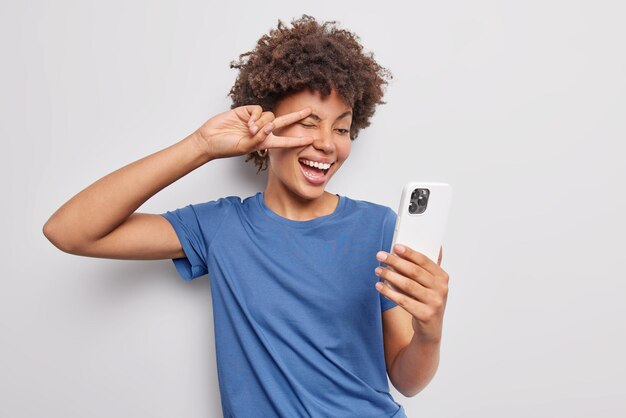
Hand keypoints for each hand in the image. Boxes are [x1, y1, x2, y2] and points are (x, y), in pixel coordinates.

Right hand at [194, 105, 314, 159]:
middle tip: (309, 111)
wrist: (209, 139)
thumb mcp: (244, 147)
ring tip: (250, 130)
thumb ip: (258, 139)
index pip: (284, 141)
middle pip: (283, 122)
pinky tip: (248, 123)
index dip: (297, 141)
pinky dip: (256, 116)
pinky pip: (258, 110)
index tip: (310, 140)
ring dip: (262, 123)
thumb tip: (269, 127)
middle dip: (296, 116)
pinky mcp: (246, 111)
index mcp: (264, 143)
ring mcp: (254, 120)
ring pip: (269, 116)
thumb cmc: (225, 147)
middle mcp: (262, 131)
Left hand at [375, 245, 448, 343]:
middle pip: (414, 272)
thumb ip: (422, 268)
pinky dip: (389, 292)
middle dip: (395, 262)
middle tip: (380, 256)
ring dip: (390, 275)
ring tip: (378, 270)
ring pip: (407, 285)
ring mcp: (435, 302)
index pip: (424, 261)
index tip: (395, 247)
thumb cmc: (426, 300)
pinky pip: (403, 301)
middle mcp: (441, 289)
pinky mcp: (425, 315)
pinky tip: (379, 286)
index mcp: (442, 277)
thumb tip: (406, 248)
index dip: (409, 253)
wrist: (431, 329)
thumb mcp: (429, 284)